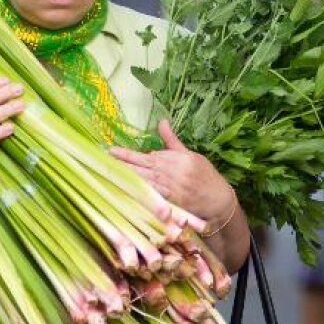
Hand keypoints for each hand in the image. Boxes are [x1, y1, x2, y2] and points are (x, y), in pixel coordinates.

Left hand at [110, 119, 235, 230]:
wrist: (220, 200)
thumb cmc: (205, 176)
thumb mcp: (190, 155)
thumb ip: (172, 141)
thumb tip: (161, 121)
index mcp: (175, 158)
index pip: (146, 155)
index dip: (127, 154)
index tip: (111, 151)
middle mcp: (172, 172)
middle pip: (142, 167)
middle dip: (122, 164)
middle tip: (103, 160)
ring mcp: (172, 188)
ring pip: (145, 181)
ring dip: (127, 177)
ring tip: (109, 173)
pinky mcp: (173, 203)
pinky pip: (153, 197)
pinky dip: (141, 194)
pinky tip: (127, 192)